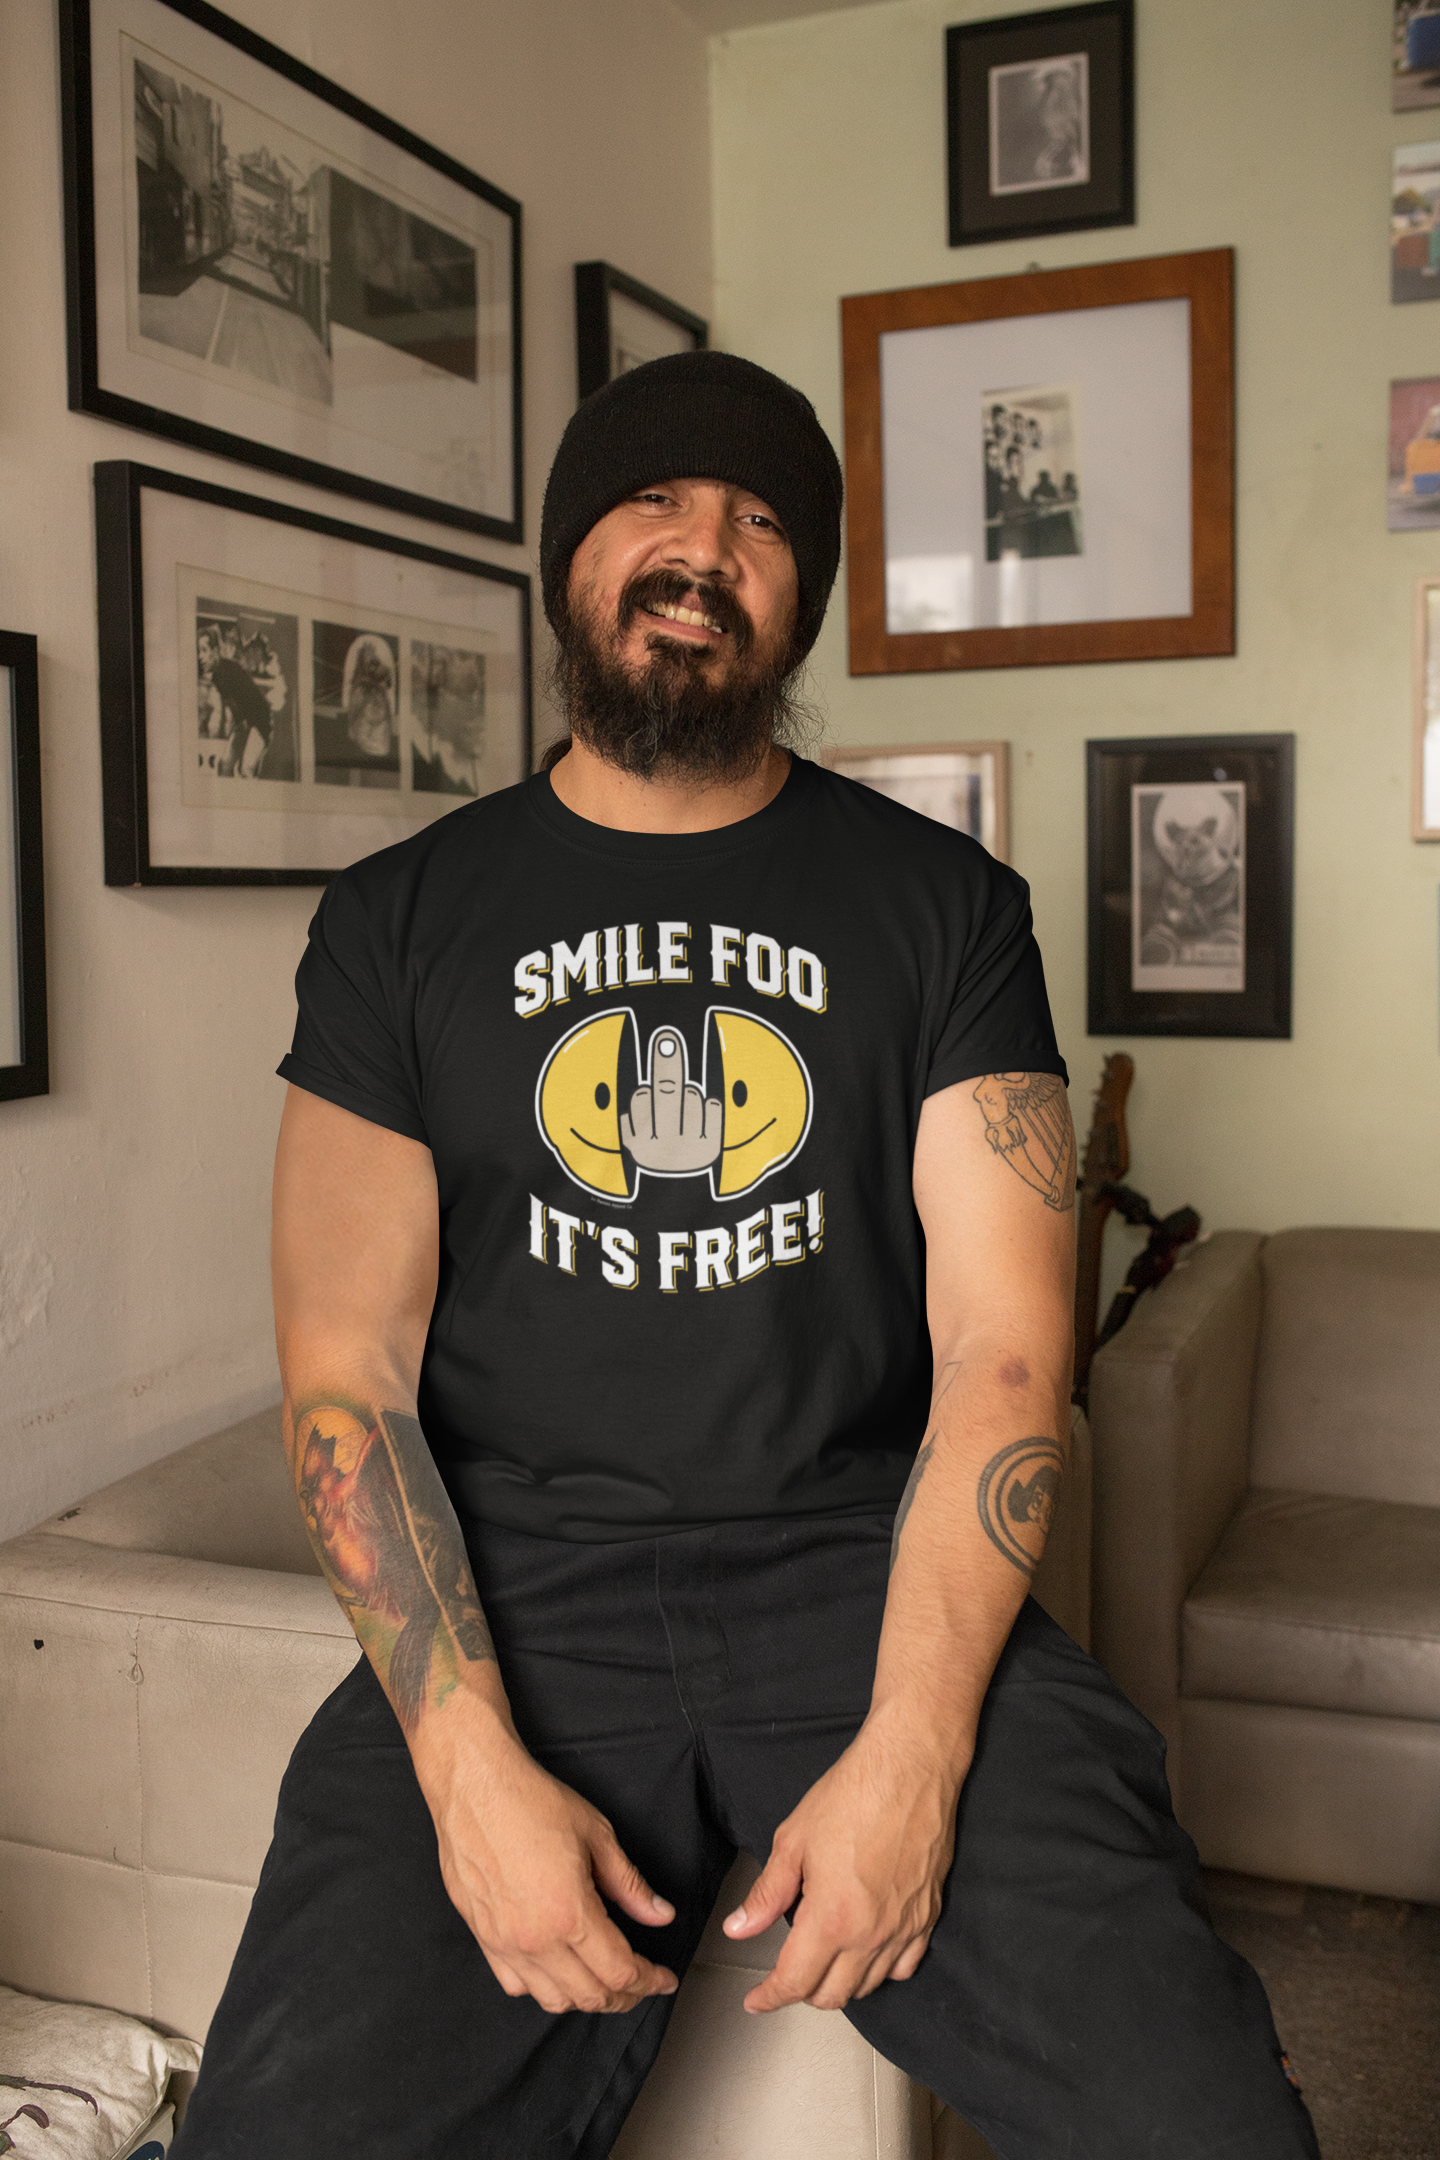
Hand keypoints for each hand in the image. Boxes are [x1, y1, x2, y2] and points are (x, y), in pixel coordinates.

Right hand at [411, 1693, 678, 2014]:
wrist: (475, 1786)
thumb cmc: (531, 1801)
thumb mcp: (597, 1835)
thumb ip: (630, 1884)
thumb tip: (659, 1914)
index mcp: (569, 1914)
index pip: (620, 1971)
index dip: (650, 1980)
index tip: (664, 1977)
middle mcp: (535, 1939)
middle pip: (590, 1995)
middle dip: (625, 1995)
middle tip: (642, 1981)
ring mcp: (505, 1942)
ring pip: (553, 1999)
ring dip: (585, 1997)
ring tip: (604, 1980)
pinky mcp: (482, 1935)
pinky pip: (515, 1983)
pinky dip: (542, 1988)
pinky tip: (557, 1970)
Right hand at [620, 1028, 720, 1172]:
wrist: (679, 1199)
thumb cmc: (657, 1154)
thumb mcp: (635, 1137)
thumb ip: (637, 1107)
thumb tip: (647, 1062)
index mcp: (637, 1141)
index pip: (641, 1097)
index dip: (646, 1091)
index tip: (648, 1086)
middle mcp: (661, 1145)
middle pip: (665, 1090)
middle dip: (666, 1060)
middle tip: (667, 1037)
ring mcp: (688, 1146)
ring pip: (691, 1095)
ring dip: (689, 1096)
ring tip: (685, 1114)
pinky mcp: (712, 1147)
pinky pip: (712, 1107)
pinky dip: (708, 1108)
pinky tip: (702, 1121)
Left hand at [722, 1709, 966, 2013]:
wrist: (910, 1767)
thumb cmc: (854, 1794)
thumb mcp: (794, 1840)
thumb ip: (766, 1893)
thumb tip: (739, 1928)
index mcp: (832, 1918)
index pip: (795, 1982)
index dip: (769, 1996)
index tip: (756, 1998)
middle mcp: (871, 1934)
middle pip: (831, 1995)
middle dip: (801, 1991)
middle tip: (785, 1972)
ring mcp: (904, 1929)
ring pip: (867, 1986)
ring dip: (839, 1983)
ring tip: (821, 1959)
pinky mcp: (928, 1916)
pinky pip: (903, 1967)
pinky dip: (880, 1970)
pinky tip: (865, 1950)